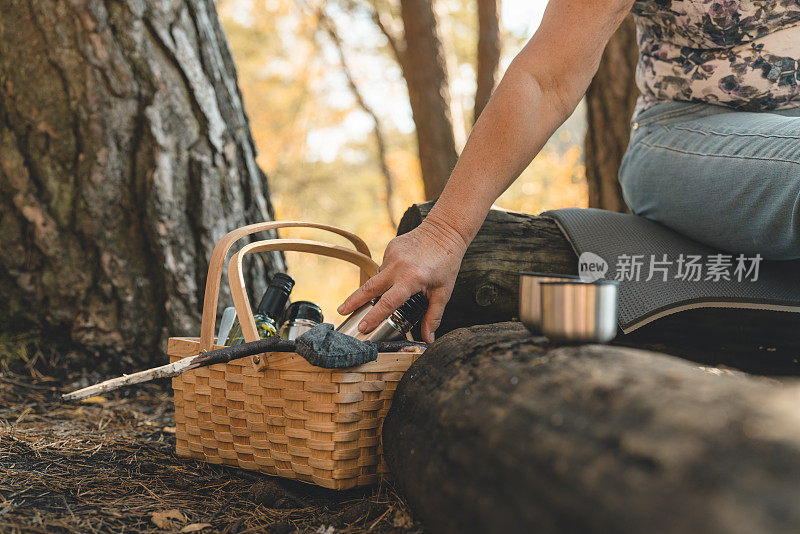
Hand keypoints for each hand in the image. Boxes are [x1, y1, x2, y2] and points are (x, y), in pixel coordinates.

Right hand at [338, 215, 468, 343]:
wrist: (445, 230)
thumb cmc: (447, 263)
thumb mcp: (443, 292)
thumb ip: (433, 316)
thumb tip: (428, 338)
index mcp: (411, 279)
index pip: (387, 303)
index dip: (373, 316)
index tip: (362, 327)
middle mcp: (398, 267)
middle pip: (369, 288)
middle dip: (353, 301)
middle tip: (341, 312)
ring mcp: (392, 255)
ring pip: (378, 277)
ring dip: (377, 288)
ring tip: (382, 293)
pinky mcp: (391, 247)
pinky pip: (384, 266)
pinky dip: (388, 274)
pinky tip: (399, 275)